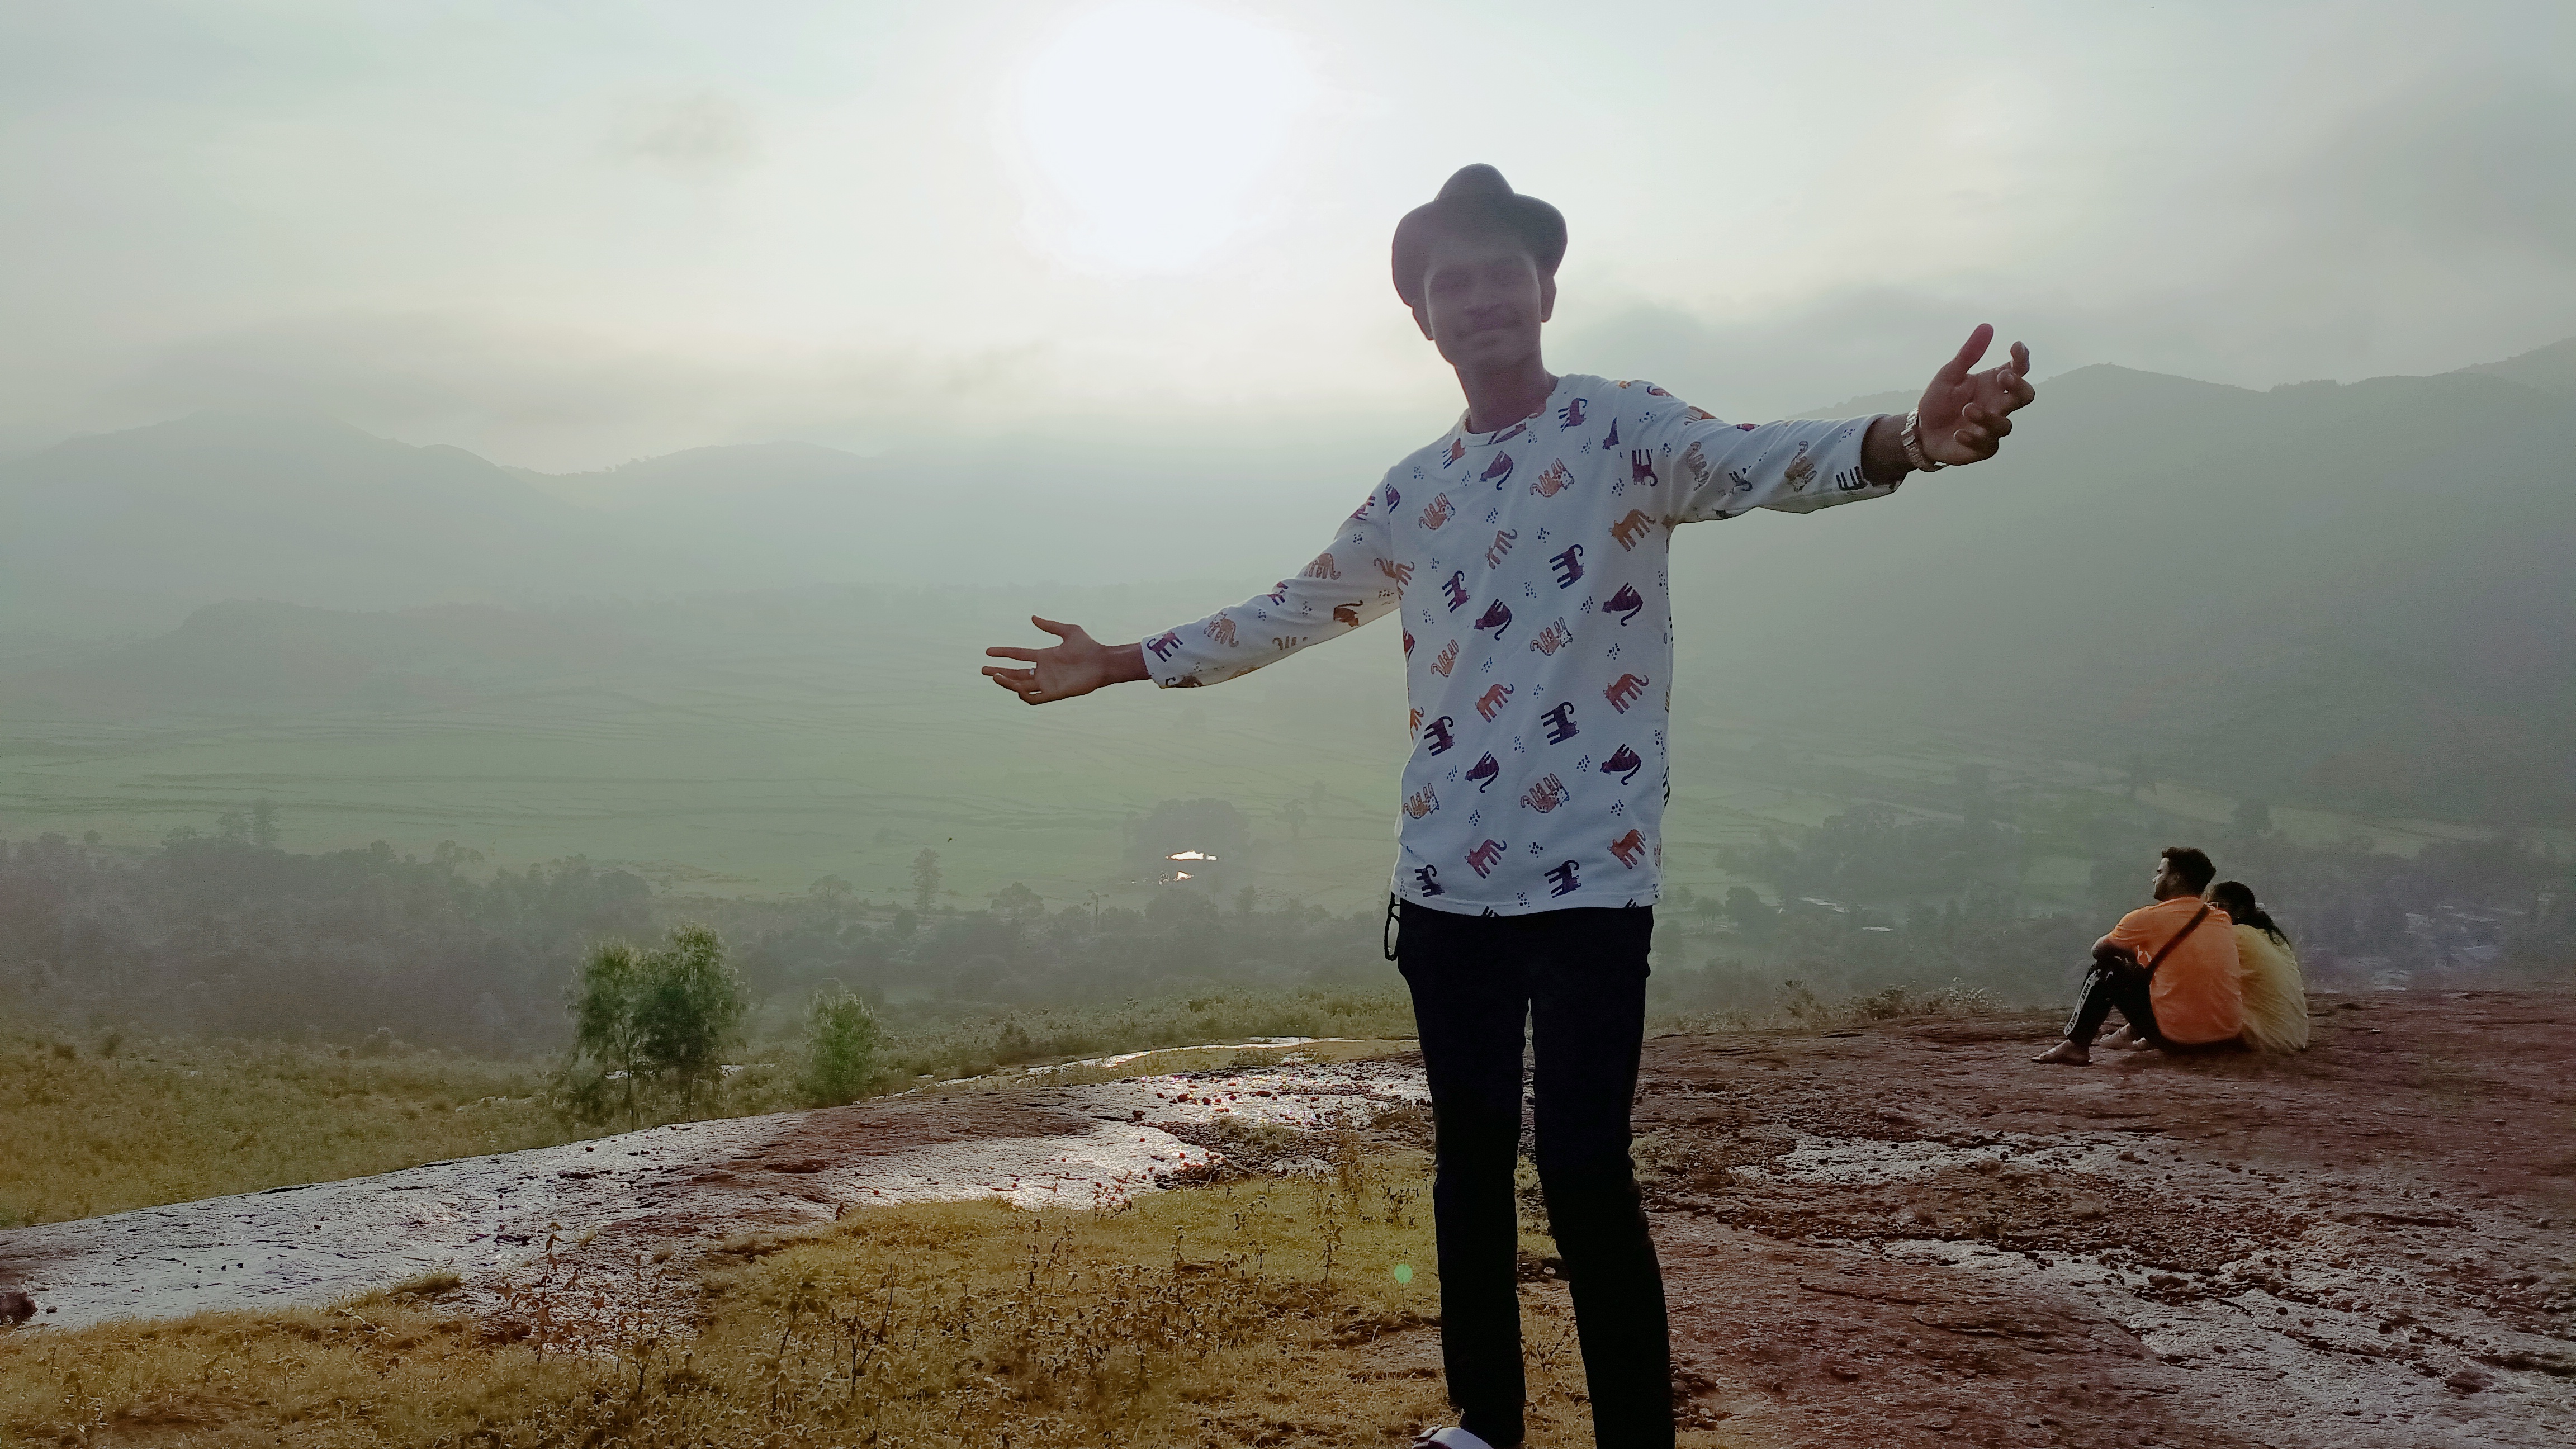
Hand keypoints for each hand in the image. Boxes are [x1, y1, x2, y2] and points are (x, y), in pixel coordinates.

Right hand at [981, 616, 1144, 704]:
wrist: (1103, 662)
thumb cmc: (1089, 647)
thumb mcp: (1069, 631)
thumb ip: (1050, 625)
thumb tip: (1033, 617)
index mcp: (1044, 657)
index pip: (1018, 656)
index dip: (1003, 653)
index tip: (988, 651)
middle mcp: (1043, 671)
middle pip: (1015, 673)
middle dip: (999, 672)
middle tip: (983, 670)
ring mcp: (1048, 683)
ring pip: (1021, 686)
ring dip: (1007, 683)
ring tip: (995, 676)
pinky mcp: (1055, 693)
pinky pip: (1035, 699)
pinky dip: (1025, 696)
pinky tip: (1017, 690)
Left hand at [1914, 323, 2035, 465]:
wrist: (1921, 431)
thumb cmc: (1939, 400)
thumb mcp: (1949, 374)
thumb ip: (1968, 354)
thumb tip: (1987, 326)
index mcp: (1993, 384)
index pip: (2018, 369)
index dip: (2022, 358)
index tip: (2015, 346)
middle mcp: (1998, 405)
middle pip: (2025, 396)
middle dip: (2018, 386)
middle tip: (2001, 378)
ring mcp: (1992, 427)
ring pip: (2005, 424)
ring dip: (1988, 416)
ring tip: (1966, 409)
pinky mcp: (1983, 447)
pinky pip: (1988, 445)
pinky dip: (1974, 438)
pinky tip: (1958, 433)